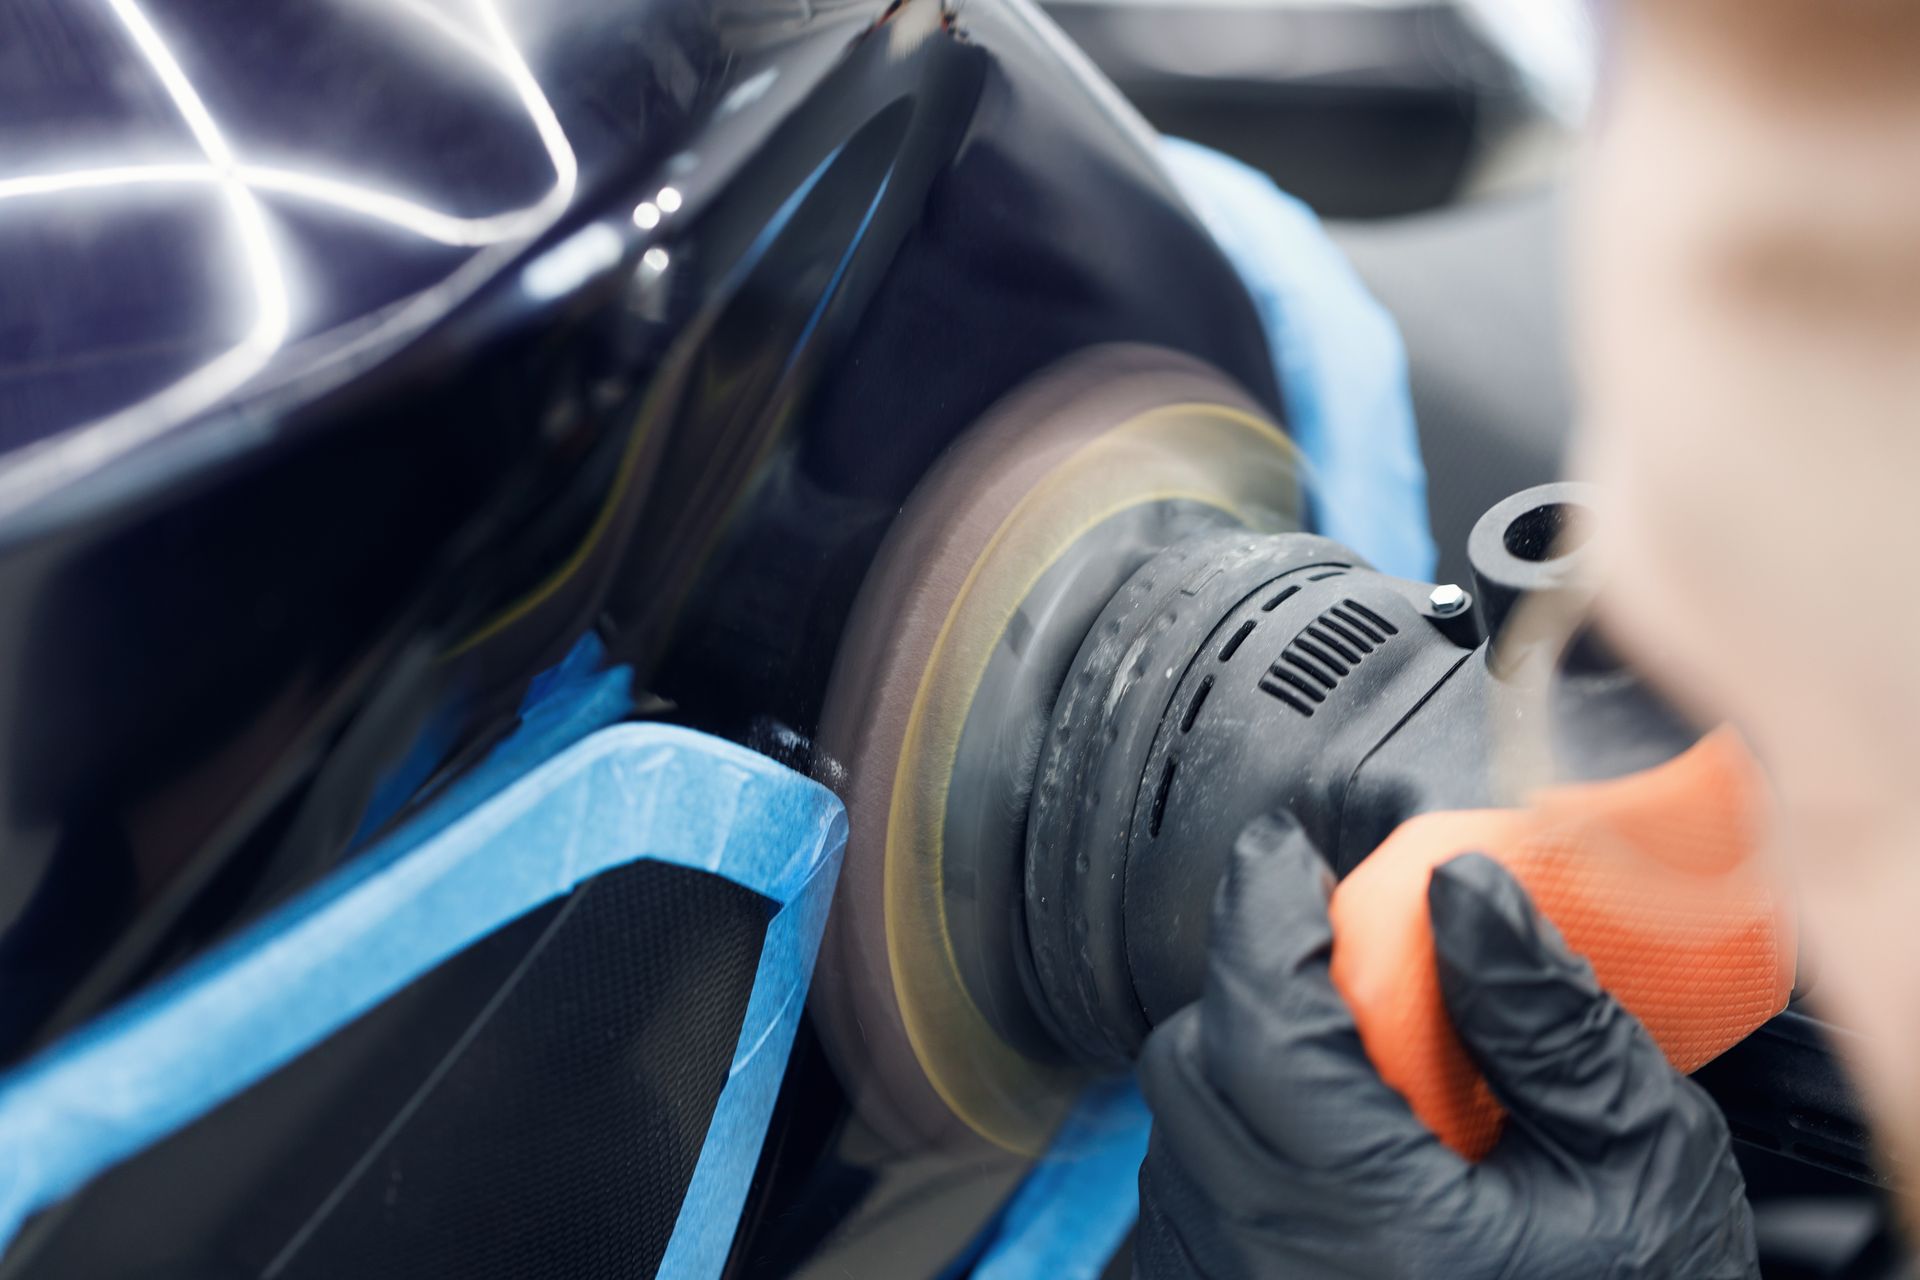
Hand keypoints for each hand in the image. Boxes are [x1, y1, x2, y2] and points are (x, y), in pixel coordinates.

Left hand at [1134, 813, 1757, 1278]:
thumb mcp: (1641, 1169)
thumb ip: (1549, 1022)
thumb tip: (1467, 891)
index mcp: (1364, 1228)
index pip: (1258, 1022)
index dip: (1262, 909)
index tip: (1285, 847)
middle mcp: (1265, 1266)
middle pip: (1195, 1064)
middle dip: (1260, 985)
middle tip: (1350, 960)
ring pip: (1183, 1127)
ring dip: (1253, 1065)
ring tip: (1370, 1072)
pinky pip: (1194, 1191)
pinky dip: (1248, 1139)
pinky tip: (1348, 1149)